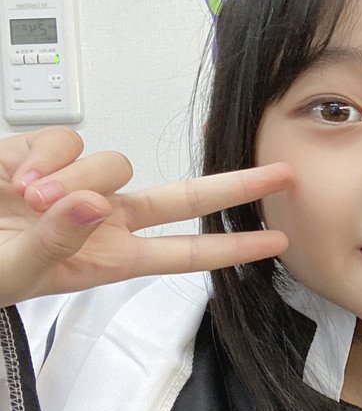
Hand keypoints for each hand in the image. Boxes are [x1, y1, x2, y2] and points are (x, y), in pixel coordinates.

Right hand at [0, 127, 290, 307]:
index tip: (279, 241)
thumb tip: (95, 204)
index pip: (185, 255)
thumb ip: (57, 241)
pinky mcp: (42, 154)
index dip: (232, 249)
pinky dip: (42, 155)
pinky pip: (67, 138)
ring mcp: (76, 185)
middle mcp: (103, 219)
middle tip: (284, 172)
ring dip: (77, 177)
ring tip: (28, 201)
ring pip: (117, 161)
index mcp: (108, 258)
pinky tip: (12, 176)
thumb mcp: (17, 272)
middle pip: (183, 197)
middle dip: (235, 184)